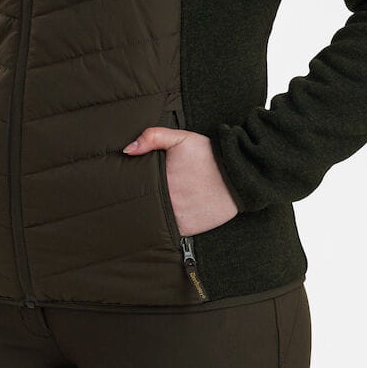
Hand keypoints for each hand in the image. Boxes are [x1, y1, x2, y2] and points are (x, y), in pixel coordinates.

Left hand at [123, 128, 238, 235]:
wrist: (238, 175)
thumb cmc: (209, 156)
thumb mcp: (181, 137)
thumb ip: (153, 137)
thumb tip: (128, 149)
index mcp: (162, 180)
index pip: (136, 186)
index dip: (131, 185)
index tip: (129, 182)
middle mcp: (167, 202)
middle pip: (143, 203)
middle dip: (140, 199)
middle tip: (141, 193)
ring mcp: (177, 217)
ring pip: (154, 218)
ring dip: (151, 214)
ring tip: (152, 205)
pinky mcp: (188, 229)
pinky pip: (169, 230)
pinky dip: (166, 225)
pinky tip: (166, 215)